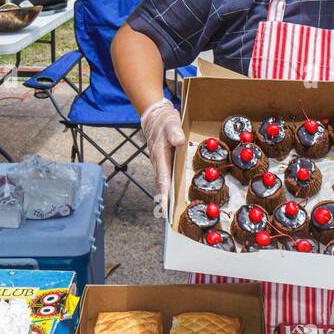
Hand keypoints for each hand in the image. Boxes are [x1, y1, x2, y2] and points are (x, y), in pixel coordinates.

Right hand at [140, 99, 184, 217]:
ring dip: (167, 197)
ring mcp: (160, 163)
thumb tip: (179, 141)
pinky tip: (174, 196)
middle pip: (162, 185)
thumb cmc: (163, 120)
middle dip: (165, 201)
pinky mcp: (163, 163)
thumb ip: (174, 131)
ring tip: (172, 213)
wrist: (154, 116)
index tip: (165, 206)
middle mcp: (158, 163)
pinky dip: (169, 188)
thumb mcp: (170, 122)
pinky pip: (166, 178)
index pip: (162, 178)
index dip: (164, 193)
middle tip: (169, 218)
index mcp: (160, 155)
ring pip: (163, 183)